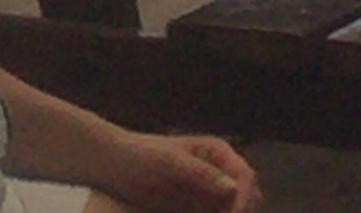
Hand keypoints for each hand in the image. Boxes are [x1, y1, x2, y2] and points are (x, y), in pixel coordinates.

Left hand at [98, 131, 261, 212]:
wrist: (112, 165)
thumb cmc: (140, 155)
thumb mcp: (168, 162)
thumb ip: (199, 173)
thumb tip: (232, 187)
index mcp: (218, 153)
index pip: (245, 178)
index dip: (243, 201)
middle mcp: (221, 172)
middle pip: (248, 200)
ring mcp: (211, 193)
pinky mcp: (199, 210)